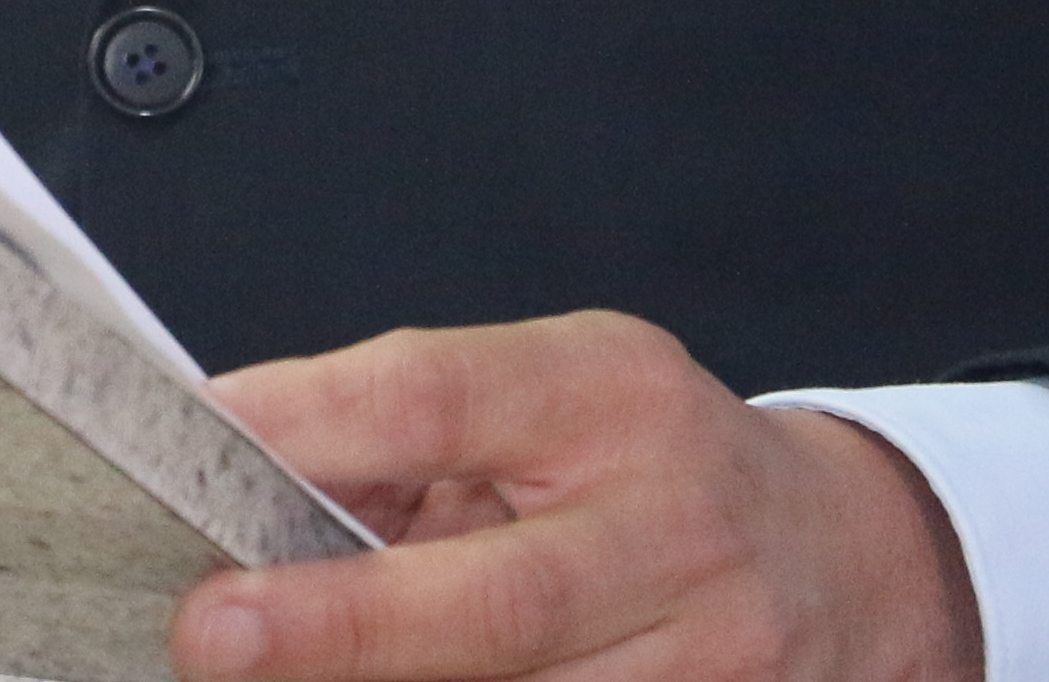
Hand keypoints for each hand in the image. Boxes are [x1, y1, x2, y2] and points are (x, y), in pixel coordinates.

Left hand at [184, 315, 978, 681]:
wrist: (847, 561)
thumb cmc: (656, 468)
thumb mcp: (553, 396)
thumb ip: (411, 431)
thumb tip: (235, 465)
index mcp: (612, 394)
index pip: (440, 394)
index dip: (310, 425)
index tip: (201, 448)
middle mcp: (674, 528)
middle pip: (497, 599)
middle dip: (343, 626)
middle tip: (213, 633)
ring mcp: (711, 659)